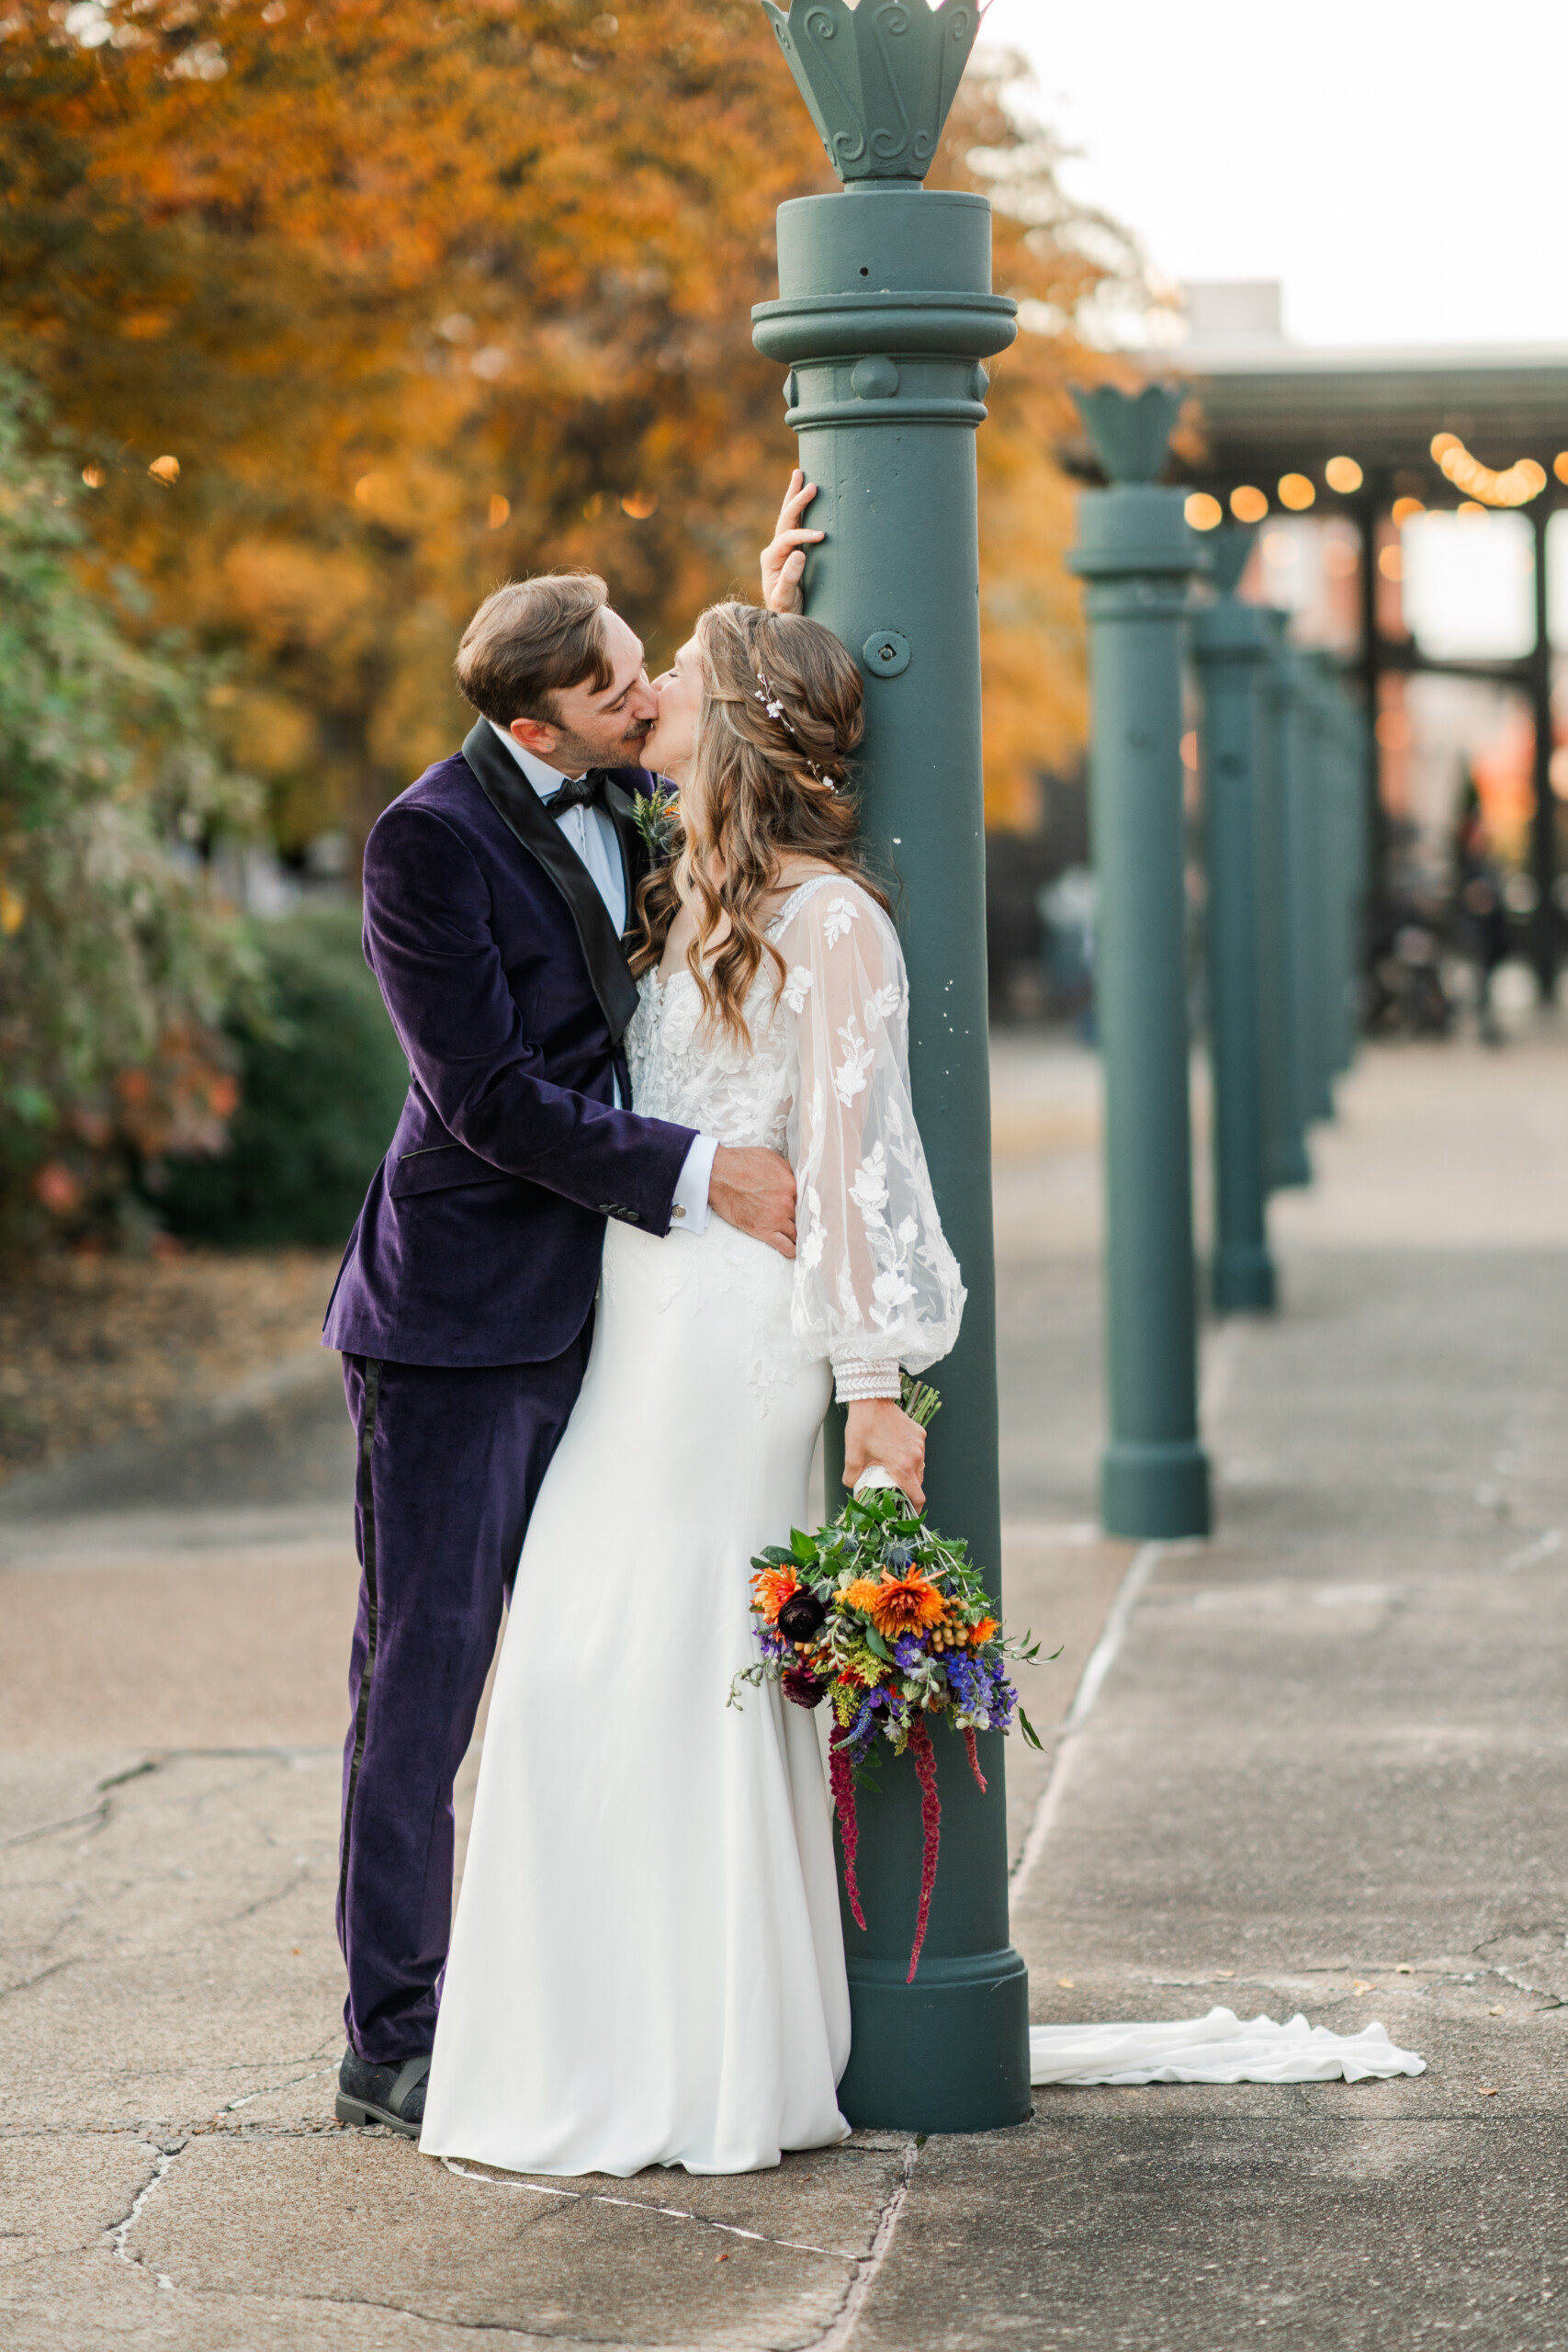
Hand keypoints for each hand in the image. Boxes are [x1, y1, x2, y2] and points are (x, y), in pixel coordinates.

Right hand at [709, 1145, 795, 1258]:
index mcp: (791, 1184)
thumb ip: (787, 1169)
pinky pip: (785, 1246)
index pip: (806, 1200)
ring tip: (800, 1239)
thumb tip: (794, 1176)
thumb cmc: (740, 1163)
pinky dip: (791, 1250)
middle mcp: (787, 1203)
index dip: (804, 1204)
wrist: (718, 1175)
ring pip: (796, 1232)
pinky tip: (794, 1251)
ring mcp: (776, 1218)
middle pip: (802, 1216)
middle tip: (802, 1224)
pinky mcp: (763, 1231)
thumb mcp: (770, 1158)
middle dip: (802, 1219)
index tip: (804, 1209)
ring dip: (798, 1235)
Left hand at [760, 468, 824, 613]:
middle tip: (812, 485)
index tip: (822, 536)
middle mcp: (775, 549)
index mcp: (771, 558)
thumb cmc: (785, 611)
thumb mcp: (785, 599)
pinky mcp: (792, 548)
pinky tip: (803, 493)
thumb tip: (799, 554)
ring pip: (789, 516)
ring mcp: (783, 547)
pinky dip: (800, 507)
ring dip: (794, 495)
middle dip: (797, 501)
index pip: (788, 538)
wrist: (783, 616)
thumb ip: (789, 579)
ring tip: (800, 473)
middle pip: (786, 518)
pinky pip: (795, 523)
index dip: (804, 535)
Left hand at [844, 1399, 925, 1512]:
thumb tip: (854, 1488)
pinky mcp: (919, 1433)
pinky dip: (909, 1456)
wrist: (871, 1399)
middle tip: (893, 1490)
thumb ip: (852, 1478)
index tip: (908, 1512)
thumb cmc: (862, 1426)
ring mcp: (919, 1444)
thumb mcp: (852, 1456)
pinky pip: (918, 1451)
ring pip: (919, 1467)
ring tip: (892, 1470)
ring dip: (909, 1472)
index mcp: (902, 1466)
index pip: (917, 1496)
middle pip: (918, 1482)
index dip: (914, 1508)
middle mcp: (915, 1456)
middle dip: (908, 1490)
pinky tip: (895, 1451)